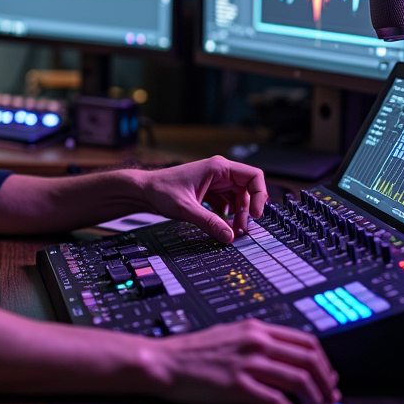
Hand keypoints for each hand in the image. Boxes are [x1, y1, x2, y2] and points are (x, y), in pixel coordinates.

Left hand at [143, 156, 266, 242]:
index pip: (254, 176)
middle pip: (248, 190)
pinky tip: (221, 225)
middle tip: (241, 230)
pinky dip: (228, 214)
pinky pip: (227, 202)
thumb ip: (209, 222)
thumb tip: (229, 236)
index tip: (255, 215)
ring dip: (238, 214)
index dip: (260, 195)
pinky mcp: (209, 191)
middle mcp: (219, 172)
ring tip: (232, 231)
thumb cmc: (161, 191)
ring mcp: (214, 181)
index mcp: (218, 168)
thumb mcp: (186, 209)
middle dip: (247, 210)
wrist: (143, 191)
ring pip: (238, 198)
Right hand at [146, 319, 340, 403]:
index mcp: (256, 328)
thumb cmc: (193, 351)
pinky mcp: (238, 385)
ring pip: (298, 379)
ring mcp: (247, 363)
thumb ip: (258, 343)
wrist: (165, 361)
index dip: (323, 362)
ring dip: (315, 398)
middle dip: (325, 382)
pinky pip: (276, 401)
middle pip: (308, 360)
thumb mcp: (231, 335)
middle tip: (329, 396)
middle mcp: (256, 341)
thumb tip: (285, 361)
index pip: (306, 341)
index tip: (328, 376)